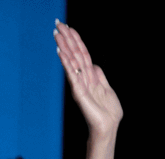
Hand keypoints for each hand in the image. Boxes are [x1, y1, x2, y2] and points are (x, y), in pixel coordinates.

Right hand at [55, 21, 121, 136]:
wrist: (108, 128)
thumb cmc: (107, 112)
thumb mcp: (107, 89)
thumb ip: (99, 76)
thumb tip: (94, 65)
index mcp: (90, 77)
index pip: (81, 54)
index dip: (76, 40)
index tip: (67, 27)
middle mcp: (83, 78)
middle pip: (75, 54)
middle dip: (67, 38)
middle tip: (58, 24)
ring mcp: (80, 85)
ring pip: (72, 61)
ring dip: (65, 46)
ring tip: (57, 33)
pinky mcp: (80, 93)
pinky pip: (72, 75)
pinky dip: (67, 63)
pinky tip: (61, 53)